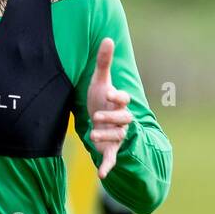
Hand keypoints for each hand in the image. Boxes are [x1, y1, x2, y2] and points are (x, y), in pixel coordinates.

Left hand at [86, 38, 132, 178]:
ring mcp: (117, 135)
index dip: (117, 97)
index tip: (109, 94)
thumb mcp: (100, 82)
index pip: (123, 100)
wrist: (100, 120)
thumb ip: (104, 62)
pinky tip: (101, 175)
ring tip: (91, 135)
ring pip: (115, 137)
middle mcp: (122, 120)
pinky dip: (107, 167)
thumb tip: (108, 38)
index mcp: (120, 103)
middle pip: (123, 119)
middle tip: (97, 116)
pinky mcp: (110, 150)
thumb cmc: (101, 99)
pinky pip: (112, 159)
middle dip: (111, 117)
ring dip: (105, 137)